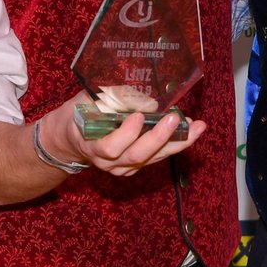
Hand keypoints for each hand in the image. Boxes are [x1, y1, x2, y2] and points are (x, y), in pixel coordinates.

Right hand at [44, 93, 205, 176]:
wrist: (70, 139)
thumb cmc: (79, 114)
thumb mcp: (87, 101)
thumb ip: (110, 99)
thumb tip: (145, 99)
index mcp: (90, 144)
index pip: (110, 147)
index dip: (126, 134)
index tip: (139, 116)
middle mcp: (107, 162)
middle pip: (136, 156)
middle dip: (159, 138)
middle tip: (176, 119)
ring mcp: (122, 167)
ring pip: (152, 159)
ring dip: (177, 143)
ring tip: (197, 126)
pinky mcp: (134, 166)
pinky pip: (157, 157)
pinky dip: (175, 144)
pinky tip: (191, 130)